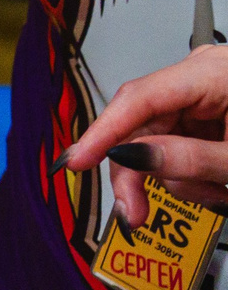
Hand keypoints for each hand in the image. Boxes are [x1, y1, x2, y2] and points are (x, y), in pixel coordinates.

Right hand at [64, 43, 227, 224]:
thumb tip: (130, 158)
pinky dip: (195, 172)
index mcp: (212, 73)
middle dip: (141, 172)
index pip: (139, 99)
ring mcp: (207, 95)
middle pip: (144, 123)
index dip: (103, 132)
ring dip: (182, 179)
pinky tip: (219, 183)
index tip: (76, 163)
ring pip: (161, 140)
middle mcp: (202, 76)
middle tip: (134, 215)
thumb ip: (189, 160)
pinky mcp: (212, 114)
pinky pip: (182, 143)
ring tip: (219, 192)